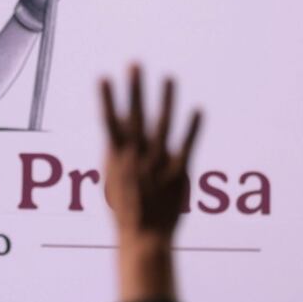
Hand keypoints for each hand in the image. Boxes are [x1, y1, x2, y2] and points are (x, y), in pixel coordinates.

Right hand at [101, 66, 201, 240]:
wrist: (143, 237)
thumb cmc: (125, 210)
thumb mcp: (112, 180)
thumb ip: (115, 154)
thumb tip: (116, 131)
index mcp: (117, 158)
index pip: (110, 121)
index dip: (108, 98)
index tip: (105, 76)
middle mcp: (137, 156)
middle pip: (135, 116)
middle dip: (135, 89)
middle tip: (135, 64)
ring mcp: (158, 163)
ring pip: (162, 125)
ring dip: (165, 100)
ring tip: (168, 77)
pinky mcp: (178, 172)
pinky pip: (186, 146)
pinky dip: (192, 128)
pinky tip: (197, 109)